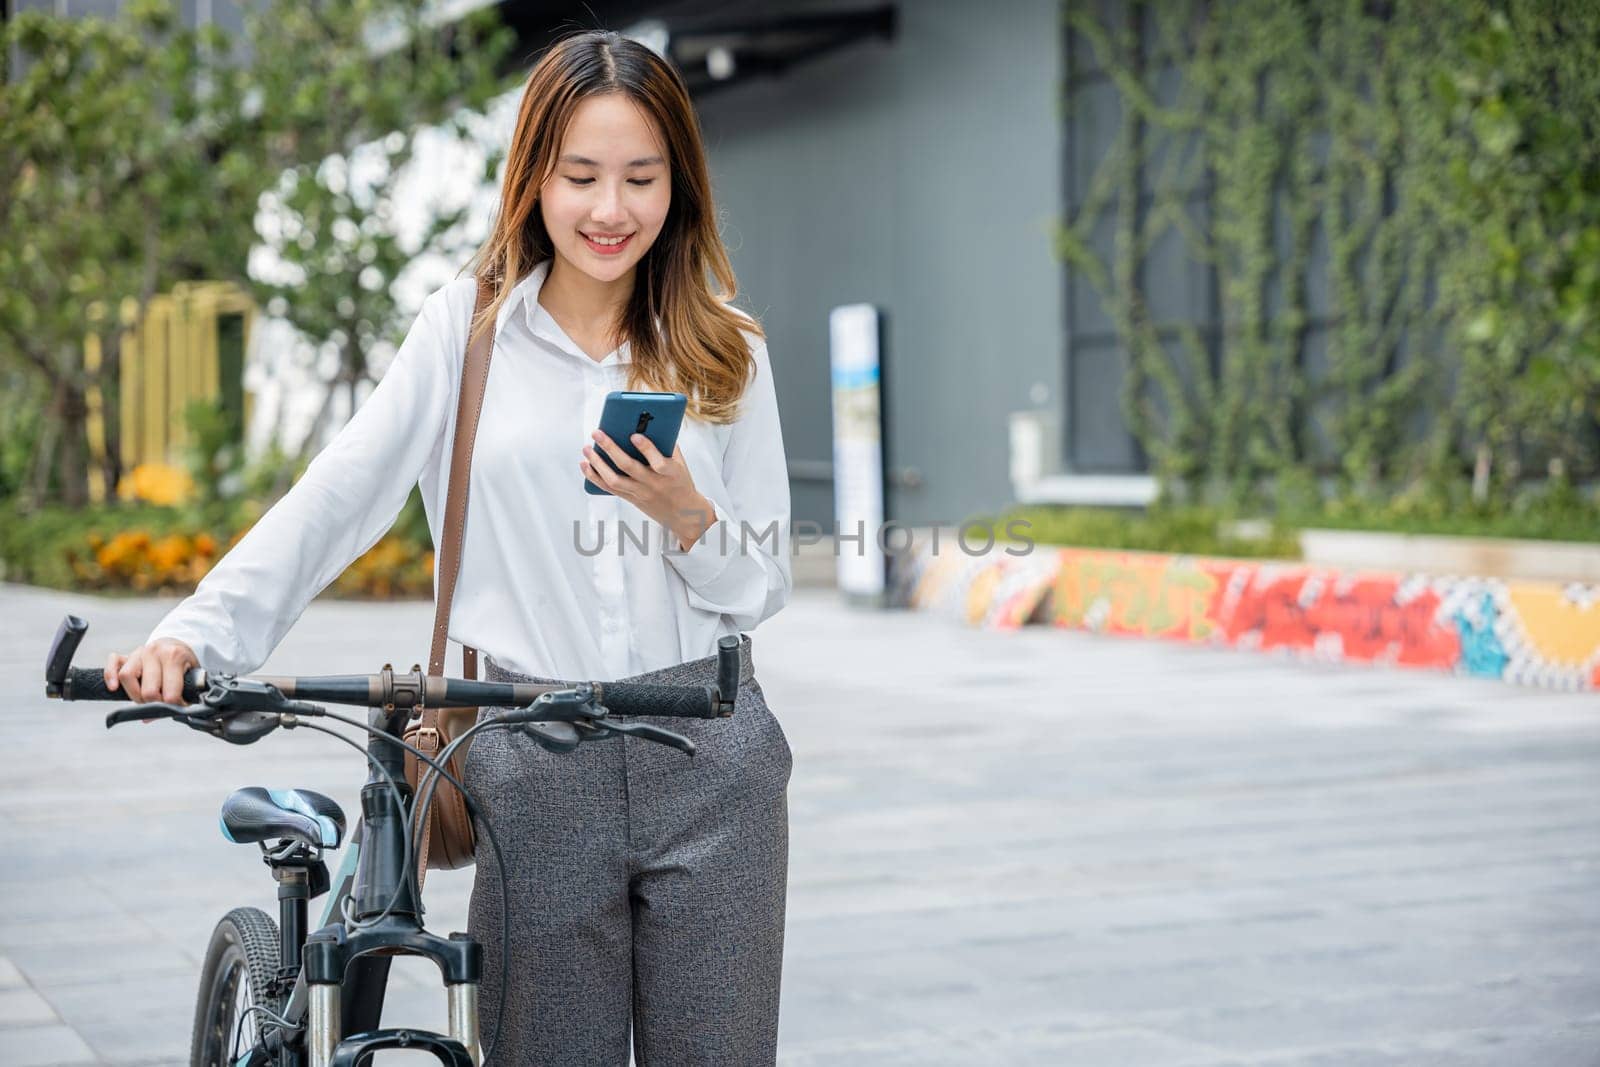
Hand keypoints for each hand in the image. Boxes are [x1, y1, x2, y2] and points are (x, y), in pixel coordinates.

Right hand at [105, 638, 198, 703]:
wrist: (177, 645)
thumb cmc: (183, 663)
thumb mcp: (190, 677)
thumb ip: (178, 697)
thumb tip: (149, 717)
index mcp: (174, 657)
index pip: (169, 692)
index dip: (172, 705)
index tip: (176, 706)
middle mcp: (155, 652)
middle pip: (147, 689)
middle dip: (152, 703)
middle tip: (158, 703)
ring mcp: (139, 652)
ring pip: (127, 676)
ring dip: (134, 695)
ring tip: (143, 698)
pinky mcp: (126, 655)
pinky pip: (112, 663)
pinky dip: (110, 676)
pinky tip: (114, 687)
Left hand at [581, 430, 714, 549]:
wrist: (683, 514)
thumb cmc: (680, 481)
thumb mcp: (680, 463)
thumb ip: (667, 445)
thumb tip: (649, 424)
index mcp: (670, 474)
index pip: (659, 463)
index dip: (647, 449)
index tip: (634, 435)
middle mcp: (653, 484)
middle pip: (628, 467)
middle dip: (611, 448)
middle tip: (597, 433)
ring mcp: (640, 493)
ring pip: (614, 479)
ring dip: (597, 463)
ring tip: (587, 448)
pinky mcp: (630, 499)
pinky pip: (609, 488)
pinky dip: (594, 476)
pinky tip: (585, 464)